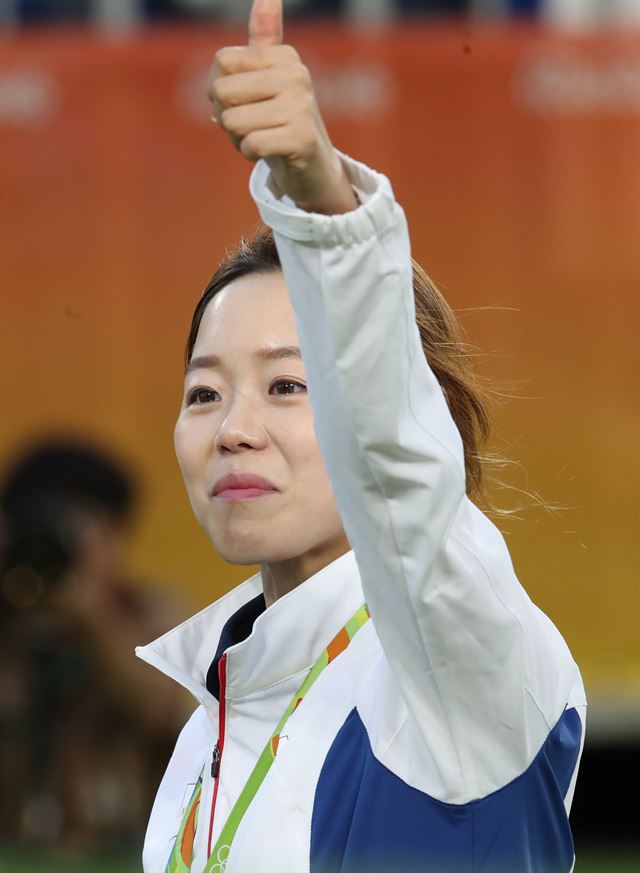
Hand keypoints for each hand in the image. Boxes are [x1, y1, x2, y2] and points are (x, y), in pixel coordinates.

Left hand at [207, 0, 356, 213]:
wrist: (313, 168)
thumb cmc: (281, 122)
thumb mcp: (270, 77)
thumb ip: (264, 38)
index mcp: (284, 56)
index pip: (221, 62)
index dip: (219, 90)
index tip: (244, 103)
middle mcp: (296, 75)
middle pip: (222, 91)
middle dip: (226, 118)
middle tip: (252, 126)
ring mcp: (302, 105)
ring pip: (233, 121)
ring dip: (238, 139)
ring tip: (263, 139)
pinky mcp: (302, 137)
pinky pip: (251, 143)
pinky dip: (251, 154)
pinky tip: (269, 154)